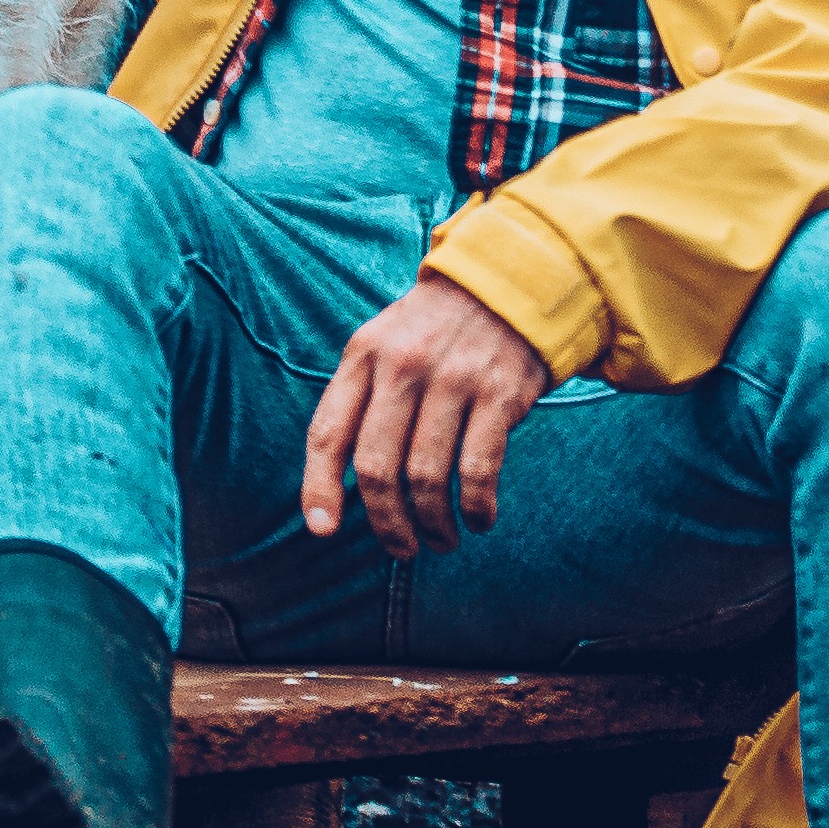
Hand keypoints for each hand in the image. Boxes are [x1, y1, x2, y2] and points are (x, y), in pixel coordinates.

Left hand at [303, 274, 555, 554]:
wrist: (508, 279)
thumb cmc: (435, 327)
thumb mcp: (384, 341)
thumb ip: (360, 397)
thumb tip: (339, 479)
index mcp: (364, 355)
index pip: (328, 431)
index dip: (319, 487)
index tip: (323, 529)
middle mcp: (403, 366)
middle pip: (377, 466)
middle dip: (386, 522)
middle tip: (401, 548)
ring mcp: (453, 379)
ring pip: (427, 476)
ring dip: (433, 523)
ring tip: (441, 540)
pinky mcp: (500, 393)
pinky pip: (478, 469)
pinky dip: (476, 507)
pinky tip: (479, 519)